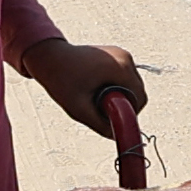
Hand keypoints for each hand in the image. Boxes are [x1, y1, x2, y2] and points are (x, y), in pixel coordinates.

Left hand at [27, 40, 142, 123]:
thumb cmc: (61, 77)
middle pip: (137, 92)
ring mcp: (121, 54)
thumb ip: (100, 126)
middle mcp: (125, 57)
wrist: (50, 56)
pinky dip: (115, 86)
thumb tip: (116, 136)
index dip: (128, 113)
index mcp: (120, 67)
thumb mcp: (79, 109)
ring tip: (95, 94)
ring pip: (131, 85)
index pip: (140, 99)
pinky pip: (124, 78)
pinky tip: (96, 86)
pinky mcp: (116, 55)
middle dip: (122, 104)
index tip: (110, 115)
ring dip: (119, 95)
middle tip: (99, 105)